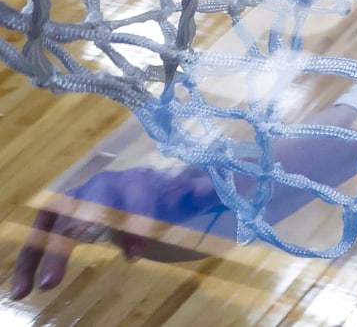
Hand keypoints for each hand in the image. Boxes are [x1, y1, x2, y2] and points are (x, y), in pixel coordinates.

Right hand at [11, 167, 219, 296]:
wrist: (164, 192)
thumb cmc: (181, 199)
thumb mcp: (197, 199)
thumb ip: (206, 192)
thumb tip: (219, 188)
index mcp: (146, 181)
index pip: (138, 197)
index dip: (135, 223)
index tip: (135, 255)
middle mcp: (111, 185)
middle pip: (89, 206)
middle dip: (73, 240)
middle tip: (62, 280)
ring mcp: (86, 199)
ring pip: (57, 222)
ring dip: (41, 254)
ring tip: (32, 290)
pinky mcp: (70, 217)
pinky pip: (46, 235)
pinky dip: (33, 259)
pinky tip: (22, 288)